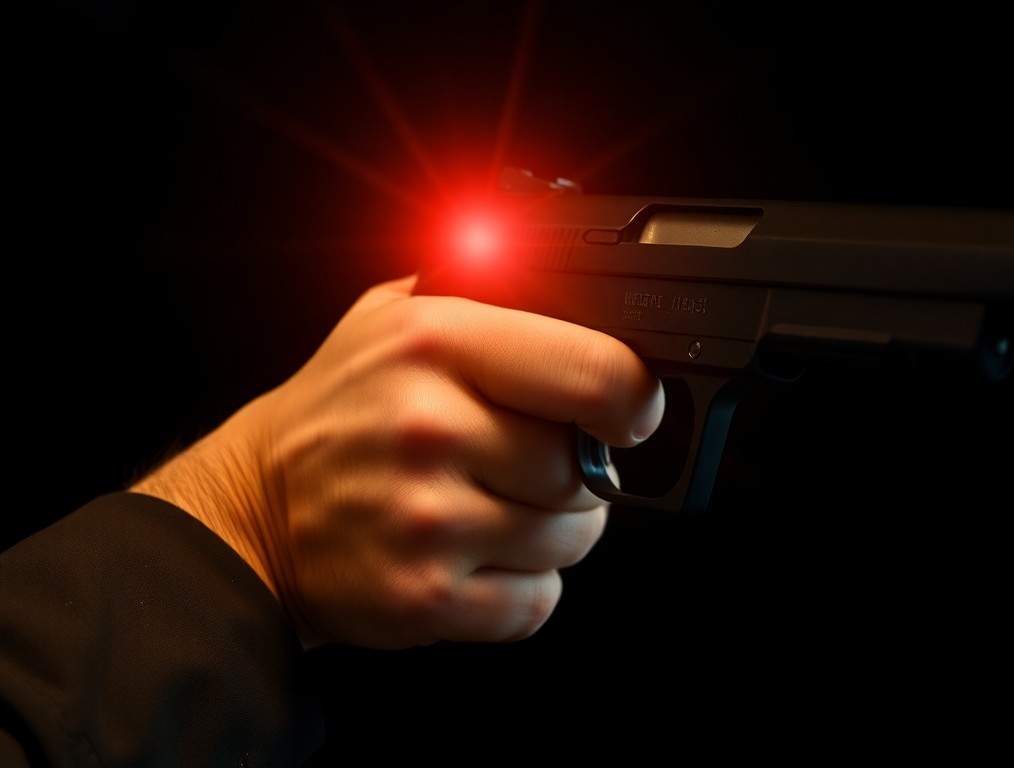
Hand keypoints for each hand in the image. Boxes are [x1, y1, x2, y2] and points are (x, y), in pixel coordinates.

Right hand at [132, 275, 664, 648]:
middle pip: (589, 468)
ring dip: (554, 531)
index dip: (632, 400)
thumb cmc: (340, 409)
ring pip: (572, 539)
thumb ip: (484, 290)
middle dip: (579, 472)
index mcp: (436, 341)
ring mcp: (426, 520)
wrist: (252, 509)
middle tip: (531, 463)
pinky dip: (523, 587)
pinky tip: (479, 557)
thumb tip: (578, 278)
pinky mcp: (422, 598)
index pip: (598, 373)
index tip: (626, 413)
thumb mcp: (394, 314)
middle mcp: (431, 428)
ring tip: (497, 507)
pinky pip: (536, 601)